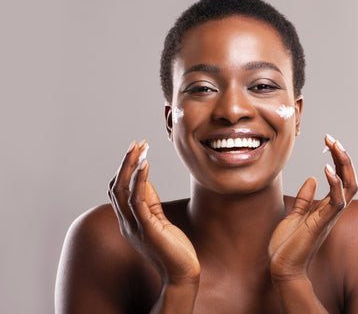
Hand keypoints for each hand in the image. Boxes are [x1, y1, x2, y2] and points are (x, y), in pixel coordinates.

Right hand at [108, 141, 199, 284]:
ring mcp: (134, 227)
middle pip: (115, 187)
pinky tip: (146, 165)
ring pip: (122, 190)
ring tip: (139, 147)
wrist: (181, 273)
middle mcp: (126, 224)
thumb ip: (150, 202)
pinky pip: (137, 200)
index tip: (137, 150)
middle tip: (136, 143)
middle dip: (124, 162)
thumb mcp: (158, 220)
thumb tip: (144, 177)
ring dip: (130, 166)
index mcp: (127, 222)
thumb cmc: (173, 248)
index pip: (117, 190)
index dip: (124, 169)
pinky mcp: (147, 229)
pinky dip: (139, 180)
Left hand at [268, 134, 357, 280]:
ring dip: (343, 165)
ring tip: (335, 146)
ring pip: (349, 187)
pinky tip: (326, 169)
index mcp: (326, 207)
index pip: (340, 179)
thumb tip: (312, 178)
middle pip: (350, 179)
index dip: (337, 158)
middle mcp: (331, 210)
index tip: (328, 140)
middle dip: (343, 157)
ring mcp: (328, 217)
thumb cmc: (288, 244)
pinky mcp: (321, 224)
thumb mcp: (295, 214)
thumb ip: (305, 198)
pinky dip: (334, 185)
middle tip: (332, 138)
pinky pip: (336, 202)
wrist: (282, 267)